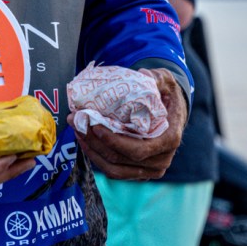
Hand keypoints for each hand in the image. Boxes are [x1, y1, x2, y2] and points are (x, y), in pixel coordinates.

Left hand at [67, 68, 187, 179]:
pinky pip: (113, 170)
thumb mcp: (164, 82)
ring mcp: (149, 169)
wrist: (172, 110)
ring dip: (91, 150)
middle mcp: (160, 160)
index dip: (113, 141)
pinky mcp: (137, 171)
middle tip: (75, 121)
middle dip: (94, 141)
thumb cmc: (165, 94)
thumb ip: (155, 78)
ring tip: (76, 129)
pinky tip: (84, 139)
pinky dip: (96, 156)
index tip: (95, 126)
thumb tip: (142, 75)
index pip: (137, 150)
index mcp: (169, 140)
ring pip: (113, 168)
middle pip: (120, 159)